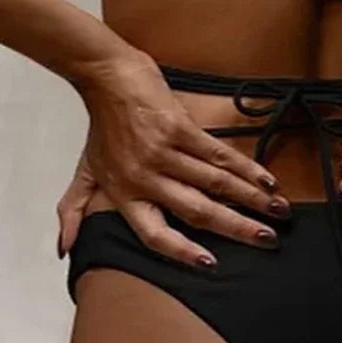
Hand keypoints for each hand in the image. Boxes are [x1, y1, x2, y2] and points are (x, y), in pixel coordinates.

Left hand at [57, 53, 291, 267]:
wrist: (107, 78)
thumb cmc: (101, 128)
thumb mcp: (85, 172)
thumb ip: (74, 211)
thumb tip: (64, 250)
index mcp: (125, 194)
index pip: (155, 234)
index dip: (182, 252)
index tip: (211, 264)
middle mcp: (146, 178)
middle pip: (197, 211)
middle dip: (236, 228)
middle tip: (267, 241)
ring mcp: (164, 152)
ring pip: (215, 183)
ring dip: (250, 199)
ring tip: (278, 213)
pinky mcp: (180, 127)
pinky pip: (218, 154)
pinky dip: (246, 168)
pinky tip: (266, 180)